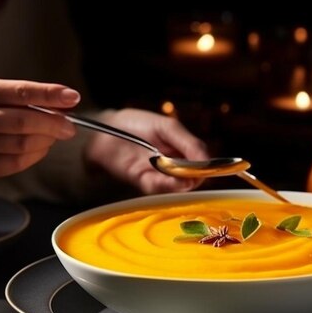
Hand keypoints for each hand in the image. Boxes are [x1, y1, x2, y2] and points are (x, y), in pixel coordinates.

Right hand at [0, 77, 79, 179]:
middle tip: (70, 127)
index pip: (22, 92)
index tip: (73, 97)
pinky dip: (36, 155)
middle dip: (56, 125)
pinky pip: (18, 163)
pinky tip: (39, 148)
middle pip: (26, 122)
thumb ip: (24, 96)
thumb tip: (66, 101)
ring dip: (47, 141)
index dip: (51, 95)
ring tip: (52, 136)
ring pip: (25, 145)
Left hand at [85, 108, 208, 193]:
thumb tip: (206, 160)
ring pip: (179, 186)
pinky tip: (165, 173)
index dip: (207, 166)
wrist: (103, 131)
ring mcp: (160, 175)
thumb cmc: (134, 124)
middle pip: (194, 177)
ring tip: (178, 170)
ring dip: (181, 180)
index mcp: (183, 149)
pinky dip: (166, 183)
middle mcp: (174, 164)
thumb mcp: (166, 127)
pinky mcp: (145, 182)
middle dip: (195, 175)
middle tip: (192, 170)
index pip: (203, 162)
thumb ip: (188, 142)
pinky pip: (160, 188)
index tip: (208, 166)